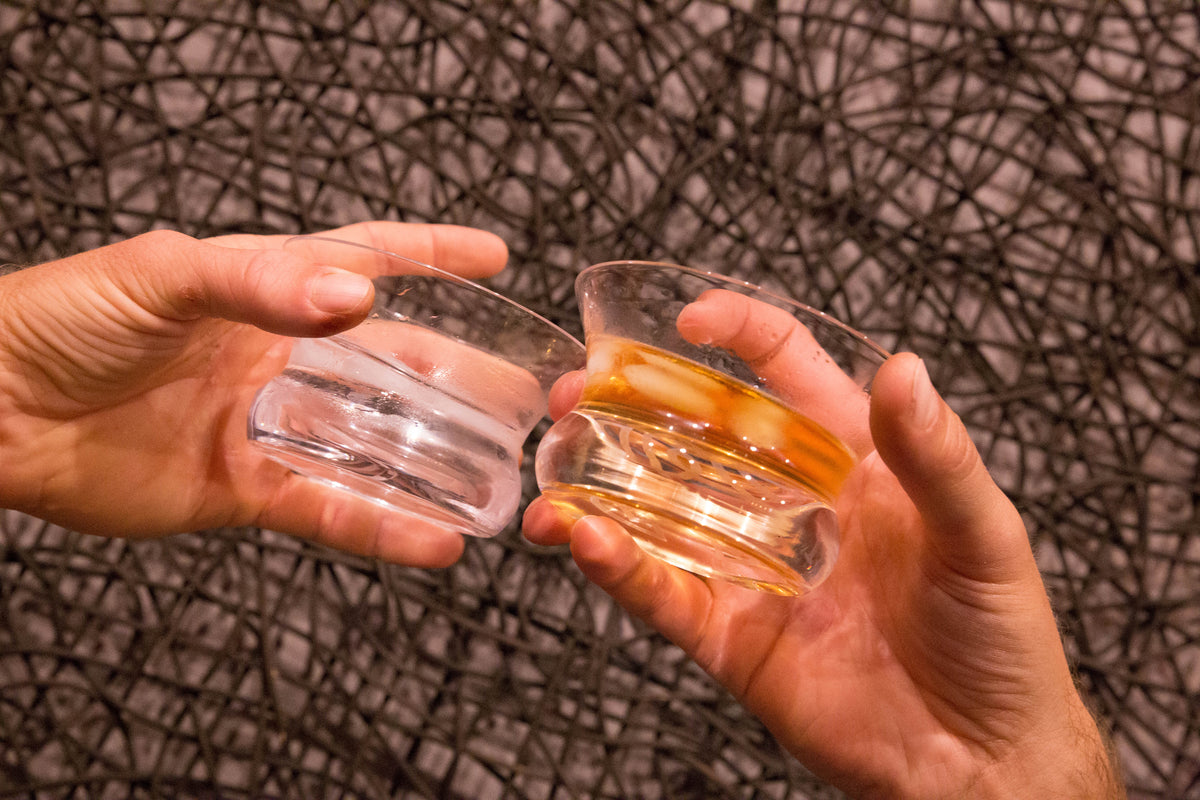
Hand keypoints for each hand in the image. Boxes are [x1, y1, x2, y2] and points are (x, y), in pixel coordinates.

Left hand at [0, 222, 506, 566]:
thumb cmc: (61, 320)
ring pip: (372, 443)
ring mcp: (266, 423)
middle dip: (459, 375)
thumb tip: (356, 297)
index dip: (430, 254)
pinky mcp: (244, 488)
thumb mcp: (161, 276)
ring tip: (498, 476)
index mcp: (264, 287)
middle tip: (522, 392)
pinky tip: (431, 538)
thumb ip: (259, 282)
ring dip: (436, 462)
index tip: (493, 255)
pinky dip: (380, 525)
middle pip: (390, 363)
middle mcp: (279, 353)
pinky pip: (326, 507)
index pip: (364, 259)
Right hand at [523, 292, 1123, 797]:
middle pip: (694, 436)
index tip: (687, 321)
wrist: (981, 761)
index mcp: (848, 460)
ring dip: (598, 488)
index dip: (737, 334)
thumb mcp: (982, 535)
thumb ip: (937, 455)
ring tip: (554, 470)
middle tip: (576, 392)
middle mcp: (787, 504)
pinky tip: (588, 538)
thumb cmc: (998, 637)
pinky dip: (622, 566)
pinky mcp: (729, 636)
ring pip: (659, 514)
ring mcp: (752, 569)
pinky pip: (664, 594)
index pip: (783, 373)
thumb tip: (905, 368)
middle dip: (629, 407)